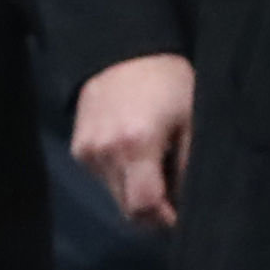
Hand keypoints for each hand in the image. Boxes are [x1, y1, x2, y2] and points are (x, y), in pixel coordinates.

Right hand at [72, 53, 195, 231]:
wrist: (124, 50)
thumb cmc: (169, 82)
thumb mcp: (192, 119)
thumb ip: (189, 165)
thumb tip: (188, 203)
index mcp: (136, 145)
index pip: (143, 206)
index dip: (164, 219)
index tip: (180, 216)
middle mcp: (104, 153)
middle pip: (128, 207)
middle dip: (152, 208)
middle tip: (174, 193)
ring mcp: (86, 152)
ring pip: (115, 195)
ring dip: (136, 191)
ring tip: (156, 164)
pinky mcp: (77, 148)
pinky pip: (104, 177)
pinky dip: (122, 175)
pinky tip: (135, 151)